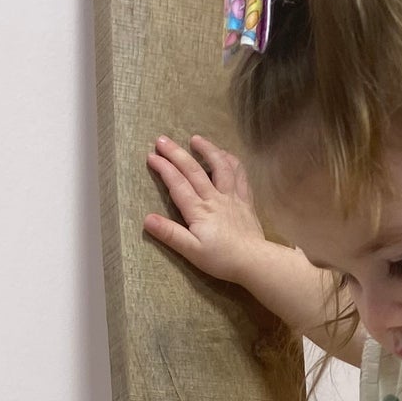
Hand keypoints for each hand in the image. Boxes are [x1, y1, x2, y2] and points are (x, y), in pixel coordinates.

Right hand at [143, 134, 267, 284]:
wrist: (254, 261)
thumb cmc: (222, 259)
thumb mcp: (192, 251)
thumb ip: (170, 234)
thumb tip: (147, 219)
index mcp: (199, 211)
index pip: (177, 184)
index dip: (164, 168)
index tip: (151, 156)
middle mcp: (214, 198)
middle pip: (193, 170)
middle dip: (176, 153)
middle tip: (162, 140)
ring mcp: (232, 196)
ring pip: (220, 166)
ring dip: (207, 149)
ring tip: (195, 139)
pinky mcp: (245, 200)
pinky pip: (240, 174)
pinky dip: (231, 161)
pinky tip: (225, 154)